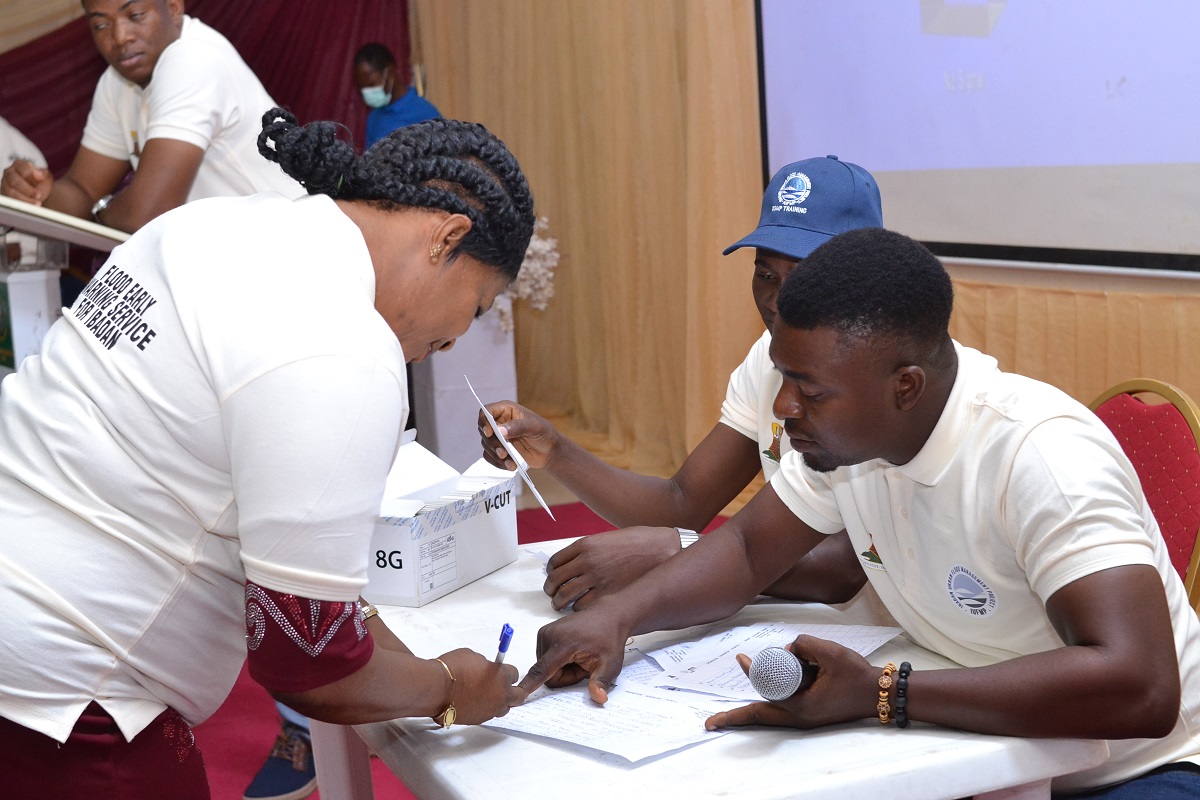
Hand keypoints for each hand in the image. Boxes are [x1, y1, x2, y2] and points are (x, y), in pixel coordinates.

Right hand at [1, 160, 52, 204]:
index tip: (41, 179)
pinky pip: (10, 200)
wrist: (37, 194)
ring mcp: (5, 183)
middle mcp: (9, 172)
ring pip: (12, 192)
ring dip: (26, 199)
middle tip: (39, 195)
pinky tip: (30, 207)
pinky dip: (21, 204)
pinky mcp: (4, 194)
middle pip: (16, 181)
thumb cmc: (40, 183)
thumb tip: (39, 175)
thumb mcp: (45, 176)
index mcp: (19, 165)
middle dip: (28, 189)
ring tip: (38, 203)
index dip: (32, 173)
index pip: (23, 167)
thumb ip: (43, 174)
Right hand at [434, 648, 523, 724]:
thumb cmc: (452, 670)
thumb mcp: (472, 656)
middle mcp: (500, 695)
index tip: (502, 671)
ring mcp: (490, 710)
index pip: (515, 674)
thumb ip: (484, 663)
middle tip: (508, 687)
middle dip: (514, 691)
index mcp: (502, 676)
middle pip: (518, 696)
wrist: (436, 689)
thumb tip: (485, 667)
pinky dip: (485, 709)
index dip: (507, 672)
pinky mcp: (479, 719)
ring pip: (504, 709)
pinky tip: (477, 702)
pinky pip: (488, 714)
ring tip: (491, 696)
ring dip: (500, 702)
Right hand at [478, 401, 558, 469]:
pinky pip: (490, 456)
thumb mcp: (534, 427)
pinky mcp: (498, 449)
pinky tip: (510, 465)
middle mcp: (499, 422)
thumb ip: (518, 426)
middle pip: (484, 430)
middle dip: (493, 443)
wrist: (550, 452)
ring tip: (511, 463)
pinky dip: (497, 463)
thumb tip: (499, 431)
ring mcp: (498, 436)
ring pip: (486, 445)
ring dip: (496, 455)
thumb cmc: (545, 434)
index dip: (484, 421)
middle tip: (504, 453)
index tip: (489, 433)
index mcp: (506, 410)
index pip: (487, 411)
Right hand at [517, 600, 629, 703]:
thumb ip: (601, 682)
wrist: (608, 615)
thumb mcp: (610, 664)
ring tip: (580, 656)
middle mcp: (549, 636)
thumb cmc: (609, 638)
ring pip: (545, 667)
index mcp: (563, 644)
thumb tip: (599, 699)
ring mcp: (544, 633)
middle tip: (583, 664)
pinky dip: (558, 661)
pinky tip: (573, 652)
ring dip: (562, 669)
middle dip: (565, 676)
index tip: (516, 694)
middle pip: (546, 674)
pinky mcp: (544, 633)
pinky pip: (545, 658)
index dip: (529, 685)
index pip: (542, 671)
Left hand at [545, 526, 681, 610]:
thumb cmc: (639, 542)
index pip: (555, 562)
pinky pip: (582, 607)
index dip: (550, 572)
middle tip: (552, 593)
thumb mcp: (607, 539)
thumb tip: (574, 564)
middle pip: (556, 580)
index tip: (552, 577)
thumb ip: (589, 551)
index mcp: (585, 545)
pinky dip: (578, 609)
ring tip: (560, 604)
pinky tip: (581, 608)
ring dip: (560, 602)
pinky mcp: (608, 594)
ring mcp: (597, 578)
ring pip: (565, 596)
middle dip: (551, 589)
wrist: (662, 549)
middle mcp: (587, 561)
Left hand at [704, 635, 877, 730]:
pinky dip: (770, 702)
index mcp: (802, 706)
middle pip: (760, 718)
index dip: (751, 673)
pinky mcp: (810, 714)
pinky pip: (782, 711)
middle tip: (712, 721)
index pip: (766, 691)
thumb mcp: (829, 651)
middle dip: (735, 719)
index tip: (742, 660)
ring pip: (770, 717)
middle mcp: (800, 717)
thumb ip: (804, 644)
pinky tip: (765, 690)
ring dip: (751, 710)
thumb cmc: (857, 676)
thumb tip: (788, 649)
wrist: (880, 693)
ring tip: (733, 706)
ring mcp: (805, 719)